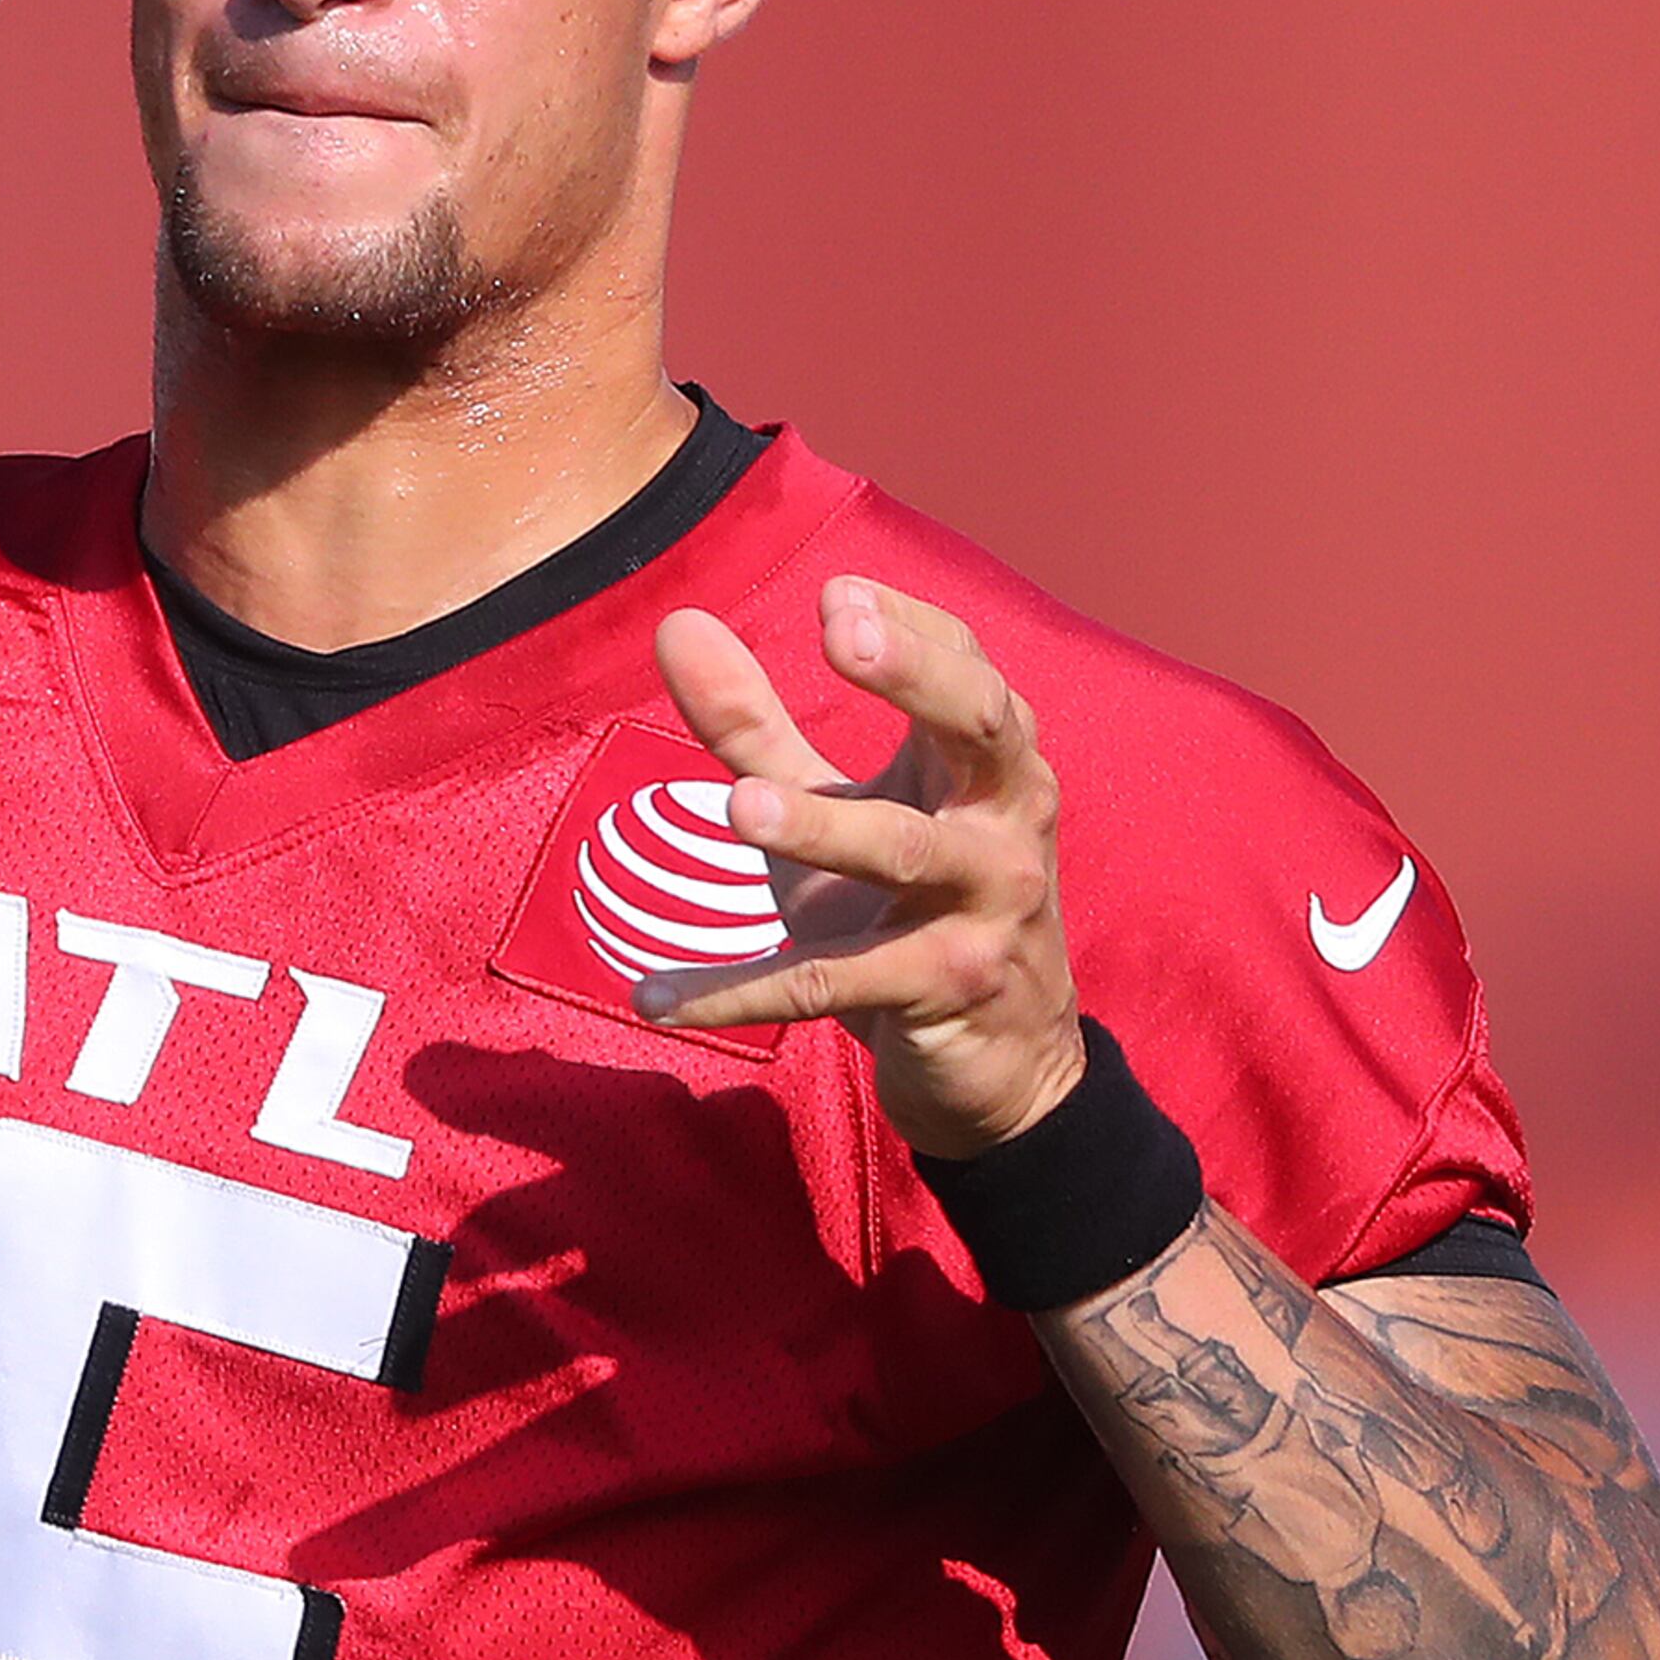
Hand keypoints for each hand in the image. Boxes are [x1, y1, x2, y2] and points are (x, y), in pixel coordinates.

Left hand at [636, 580, 1087, 1157]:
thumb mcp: (838, 813)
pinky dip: (739, 993)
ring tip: (737, 806)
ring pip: (903, 851)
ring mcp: (983, 906)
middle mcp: (1005, 820)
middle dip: (916, 674)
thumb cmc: (912, 908)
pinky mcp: (944, 989)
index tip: (836, 595)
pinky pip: (832, 982)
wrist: (1003, 1064)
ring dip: (821, 826)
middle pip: (981, 724)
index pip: (965, 666)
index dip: (908, 624)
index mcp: (991, 763)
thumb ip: (757, 727)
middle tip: (842, 635)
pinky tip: (654, 997)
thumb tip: (676, 622)